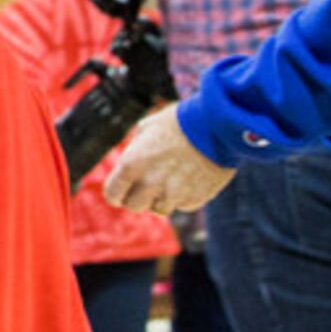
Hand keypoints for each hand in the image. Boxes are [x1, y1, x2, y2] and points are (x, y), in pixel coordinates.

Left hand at [103, 105, 236, 215]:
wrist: (217, 126)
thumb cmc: (179, 122)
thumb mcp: (147, 129)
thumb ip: (134, 150)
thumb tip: (129, 163)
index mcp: (132, 164)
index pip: (113, 194)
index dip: (115, 193)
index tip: (121, 191)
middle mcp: (150, 183)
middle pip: (134, 206)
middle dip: (137, 197)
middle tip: (145, 186)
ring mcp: (174, 194)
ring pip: (159, 209)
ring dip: (160, 198)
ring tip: (170, 178)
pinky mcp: (195, 199)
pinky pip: (182, 205)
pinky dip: (182, 197)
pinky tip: (189, 178)